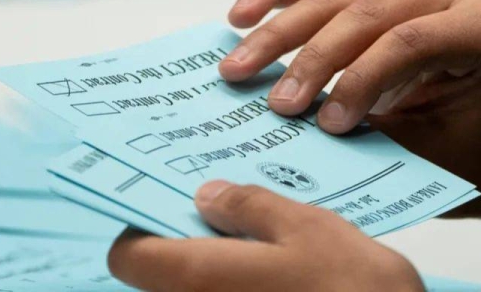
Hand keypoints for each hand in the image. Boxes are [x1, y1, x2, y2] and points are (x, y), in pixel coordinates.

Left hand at [108, 181, 423, 291]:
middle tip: (227, 209)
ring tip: (259, 233)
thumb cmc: (350, 287)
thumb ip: (249, 208)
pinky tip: (277, 268)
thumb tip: (207, 197)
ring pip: (197, 289)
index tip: (176, 206)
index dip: (143, 228)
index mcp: (200, 279)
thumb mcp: (304, 228)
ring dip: (218, 259)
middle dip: (188, 239)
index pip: (129, 258)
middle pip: (162, 275)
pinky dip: (238, 281)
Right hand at [218, 0, 480, 219]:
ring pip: (330, 2)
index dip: (360, 80)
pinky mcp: (371, 3)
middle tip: (276, 104)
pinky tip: (242, 15)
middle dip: (311, 62)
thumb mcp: (427, 149)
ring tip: (236, 67)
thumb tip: (298, 131)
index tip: (326, 125)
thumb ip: (368, 133)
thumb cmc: (465, 152)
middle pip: (363, 16)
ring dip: (278, 36)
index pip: (408, 41)